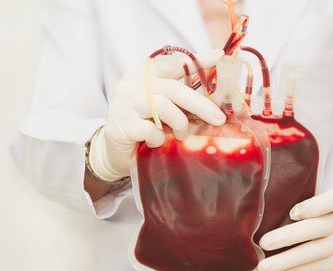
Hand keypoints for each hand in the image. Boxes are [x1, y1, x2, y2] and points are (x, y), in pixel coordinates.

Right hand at [89, 49, 225, 180]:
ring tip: (181, 135)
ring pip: (162, 106)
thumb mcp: (162, 108)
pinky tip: (155, 142)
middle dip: (199, 104)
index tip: (218, 56)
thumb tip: (213, 100)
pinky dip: (159, 138)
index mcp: (142, 75)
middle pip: (172, 88)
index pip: (172, 64)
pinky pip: (150, 129)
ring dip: (179, 124)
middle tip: (218, 119)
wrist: (114, 152)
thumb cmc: (143, 127)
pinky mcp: (121, 125)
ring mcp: (123, 103)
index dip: (196, 60)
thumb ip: (178, 98)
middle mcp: (131, 84)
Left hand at [257, 189, 332, 270]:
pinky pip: (314, 268)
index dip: (313, 206)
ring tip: (263, 266)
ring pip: (313, 252)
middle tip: (264, 242)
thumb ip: (312, 206)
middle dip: (288, 236)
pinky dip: (292, 270)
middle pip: (318, 229)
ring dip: (285, 261)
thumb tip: (270, 215)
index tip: (293, 213)